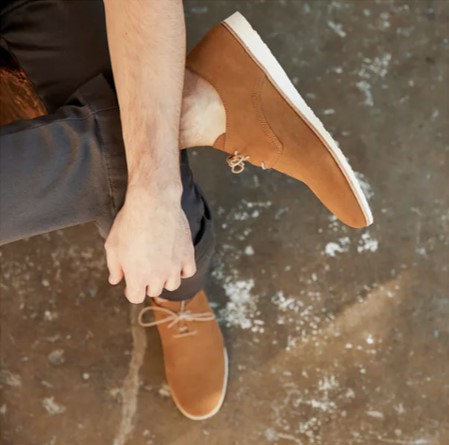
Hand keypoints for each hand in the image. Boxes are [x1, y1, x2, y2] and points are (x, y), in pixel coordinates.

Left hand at [104, 186, 195, 303]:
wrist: (153, 203)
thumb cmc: (129, 223)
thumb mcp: (113, 246)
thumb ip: (114, 267)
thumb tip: (115, 280)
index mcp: (137, 277)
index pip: (136, 297)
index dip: (131, 290)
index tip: (131, 281)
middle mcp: (157, 276)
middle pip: (154, 290)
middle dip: (147, 282)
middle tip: (144, 267)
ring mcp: (174, 266)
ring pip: (172, 284)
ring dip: (165, 278)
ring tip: (160, 265)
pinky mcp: (187, 255)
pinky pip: (188, 271)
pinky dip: (182, 270)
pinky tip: (175, 261)